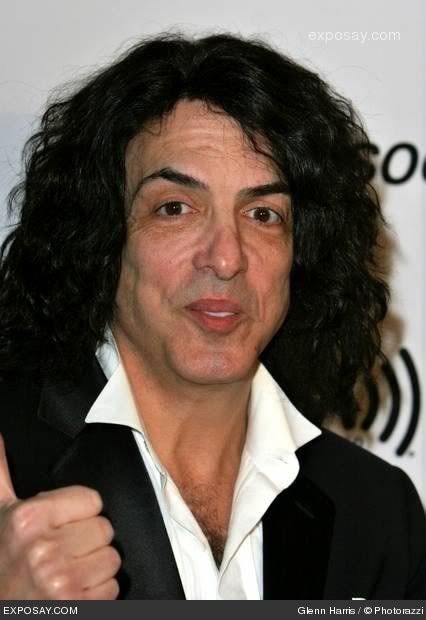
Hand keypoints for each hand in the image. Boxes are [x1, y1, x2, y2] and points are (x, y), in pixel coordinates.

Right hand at [0, 435, 120, 599]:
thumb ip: (2, 472)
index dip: (78, 513)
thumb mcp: (1, 512)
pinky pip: (112, 588)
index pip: (92, 500)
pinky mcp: (78, 607)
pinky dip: (97, 593)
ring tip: (68, 572)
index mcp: (27, 519)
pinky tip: (73, 593)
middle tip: (63, 552)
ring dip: (94, 568)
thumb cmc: (4, 562)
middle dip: (87, 541)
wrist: (2, 611)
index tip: (59, 526)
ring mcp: (61, 582)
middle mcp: (44, 550)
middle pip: (104, 529)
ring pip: (112, 559)